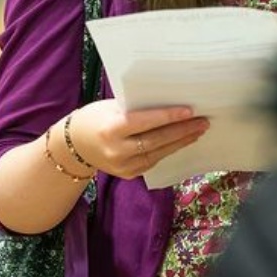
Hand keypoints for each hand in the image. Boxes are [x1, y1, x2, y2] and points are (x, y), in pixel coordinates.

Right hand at [66, 100, 208, 180]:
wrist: (74, 146)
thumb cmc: (95, 118)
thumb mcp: (111, 107)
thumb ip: (136, 108)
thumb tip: (168, 101)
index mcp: (111, 129)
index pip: (144, 123)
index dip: (167, 117)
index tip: (189, 111)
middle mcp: (117, 151)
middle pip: (156, 141)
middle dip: (182, 131)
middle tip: (203, 121)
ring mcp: (123, 166)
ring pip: (158, 153)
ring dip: (181, 142)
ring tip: (199, 130)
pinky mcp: (128, 175)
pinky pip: (153, 161)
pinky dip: (169, 150)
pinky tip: (183, 141)